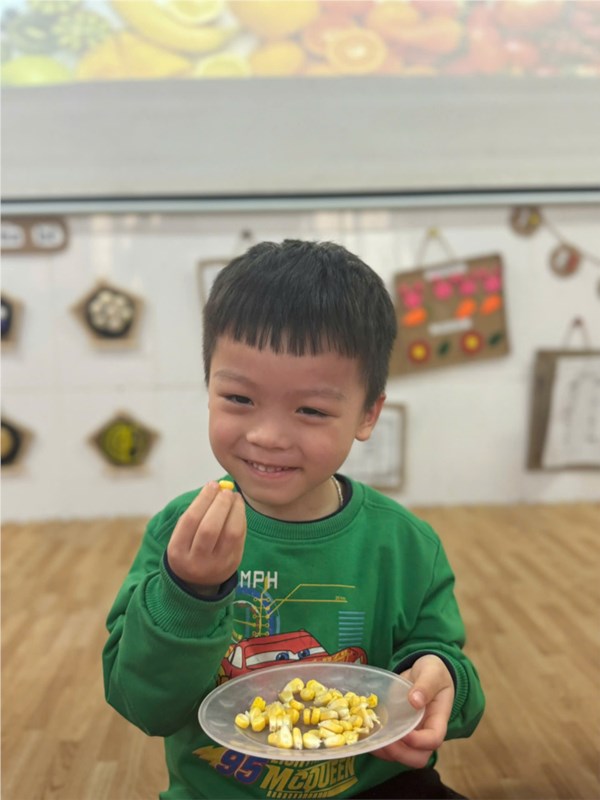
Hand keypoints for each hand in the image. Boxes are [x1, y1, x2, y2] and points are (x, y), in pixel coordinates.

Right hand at [167, 481, 245, 595]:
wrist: (197, 582)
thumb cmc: (189, 548)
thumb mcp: (182, 536)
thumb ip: (196, 514)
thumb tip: (216, 488)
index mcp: (177, 551)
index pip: (191, 520)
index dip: (203, 499)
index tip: (211, 485)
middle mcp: (196, 561)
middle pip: (210, 528)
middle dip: (220, 504)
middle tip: (225, 490)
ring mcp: (217, 565)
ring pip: (230, 533)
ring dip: (234, 509)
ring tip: (234, 496)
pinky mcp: (233, 563)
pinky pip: (240, 537)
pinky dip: (241, 518)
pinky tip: (238, 508)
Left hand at [371, 654, 454, 767]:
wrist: (424, 672)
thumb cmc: (433, 672)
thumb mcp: (432, 672)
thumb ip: (426, 685)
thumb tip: (415, 701)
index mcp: (438, 719)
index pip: (433, 740)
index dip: (419, 741)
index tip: (404, 732)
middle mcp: (425, 732)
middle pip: (418, 757)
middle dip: (400, 753)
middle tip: (384, 740)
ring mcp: (412, 734)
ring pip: (401, 756)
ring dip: (386, 752)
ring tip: (371, 737)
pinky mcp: (398, 730)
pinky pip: (389, 746)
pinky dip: (377, 745)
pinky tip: (365, 734)